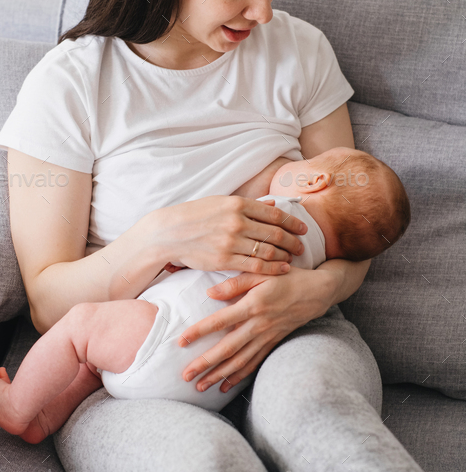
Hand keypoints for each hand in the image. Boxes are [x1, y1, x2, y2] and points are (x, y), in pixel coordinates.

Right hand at [154, 195, 306, 276]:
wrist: (168, 233)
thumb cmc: (195, 216)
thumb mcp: (220, 203)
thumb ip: (249, 205)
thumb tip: (273, 206)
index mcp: (237, 204)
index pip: (275, 214)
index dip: (293, 222)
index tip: (303, 228)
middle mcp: (237, 222)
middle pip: (275, 233)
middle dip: (292, 241)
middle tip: (302, 246)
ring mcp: (231, 242)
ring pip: (268, 250)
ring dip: (285, 255)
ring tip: (293, 258)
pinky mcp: (224, 260)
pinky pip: (255, 266)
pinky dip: (272, 268)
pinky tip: (282, 269)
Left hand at [179, 266, 332, 392]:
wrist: (318, 291)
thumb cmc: (286, 277)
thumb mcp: (261, 272)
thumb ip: (234, 283)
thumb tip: (209, 293)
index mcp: (253, 305)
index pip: (220, 321)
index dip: (199, 331)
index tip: (181, 341)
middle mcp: (259, 325)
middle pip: (228, 349)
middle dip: (205, 364)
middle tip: (185, 376)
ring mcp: (267, 337)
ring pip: (240, 361)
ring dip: (219, 376)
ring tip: (200, 387)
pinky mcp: (273, 343)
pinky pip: (254, 363)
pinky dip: (239, 377)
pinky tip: (225, 386)